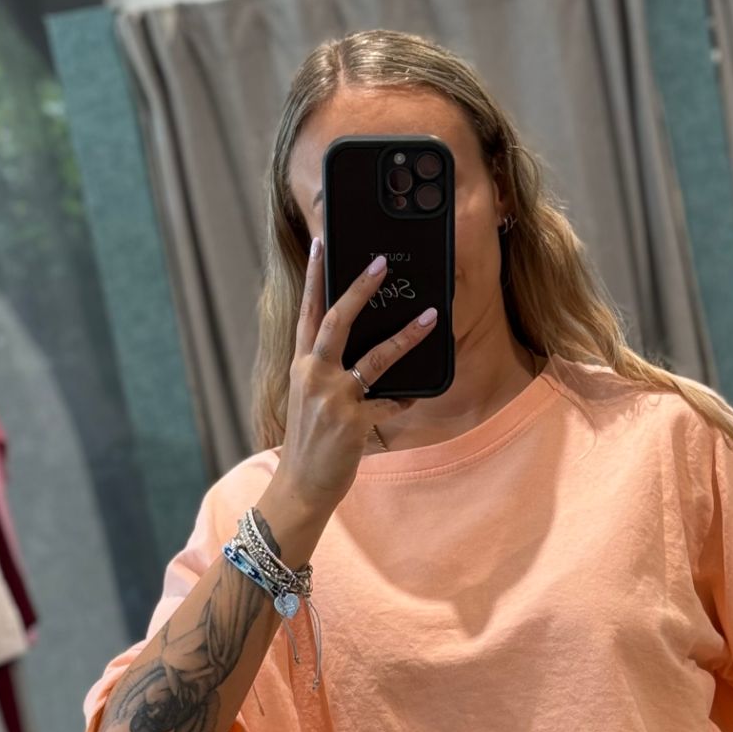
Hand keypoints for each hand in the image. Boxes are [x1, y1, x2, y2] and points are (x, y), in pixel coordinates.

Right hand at [277, 239, 437, 514]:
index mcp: (301, 366)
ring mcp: (333, 398)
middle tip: (381, 262)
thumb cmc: (310, 442)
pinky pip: (390, 401)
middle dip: (359, 288)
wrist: (301, 486)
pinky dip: (406, 397)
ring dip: (406, 336)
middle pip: (337, 320)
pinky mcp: (353, 422)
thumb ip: (327, 372)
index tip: (321, 245)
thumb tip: (362, 348)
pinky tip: (417, 394)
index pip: (307, 312)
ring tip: (431, 317)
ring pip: (375, 357)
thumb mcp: (309, 399)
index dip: (313, 277)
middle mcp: (313, 375)